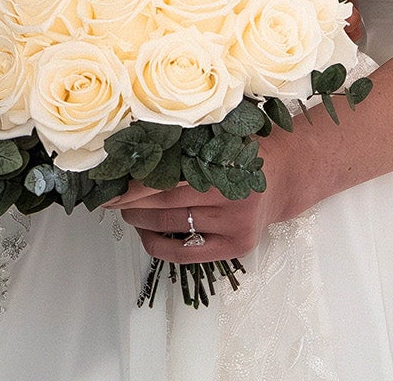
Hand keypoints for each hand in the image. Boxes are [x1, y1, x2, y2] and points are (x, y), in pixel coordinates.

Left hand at [103, 138, 301, 264]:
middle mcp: (233, 200)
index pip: (170, 179)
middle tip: (109, 197)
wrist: (283, 179)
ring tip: (125, 212)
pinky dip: (161, 244)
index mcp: (227, 167)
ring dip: (142, 221)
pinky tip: (146, 233)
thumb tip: (137, 144)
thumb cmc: (245, 152)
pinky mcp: (236, 248)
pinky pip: (187, 253)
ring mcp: (235, 228)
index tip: (113, 182)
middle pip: (168, 204)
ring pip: (174, 227)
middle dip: (132, 202)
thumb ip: (188, 141)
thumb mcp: (221, 138)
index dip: (138, 183)